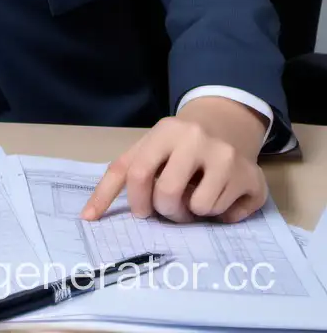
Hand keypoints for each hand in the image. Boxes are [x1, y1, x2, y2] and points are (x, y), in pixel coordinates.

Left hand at [81, 97, 268, 223]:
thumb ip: (121, 176)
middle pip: (167, 195)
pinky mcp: (252, 176)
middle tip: (170, 208)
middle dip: (165, 212)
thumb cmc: (177, 145)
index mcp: (164, 131)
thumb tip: (87, 216)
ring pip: (199, 208)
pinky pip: (226, 214)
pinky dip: (220, 215)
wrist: (225, 123)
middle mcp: (195, 138)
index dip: (132, 201)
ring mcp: (225, 155)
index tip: (131, 214)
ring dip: (194, 213)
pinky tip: (221, 195)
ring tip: (197, 196)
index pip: (135, 171)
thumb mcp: (148, 149)